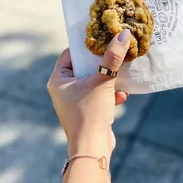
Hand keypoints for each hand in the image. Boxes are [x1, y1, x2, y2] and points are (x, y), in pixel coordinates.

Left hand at [47, 29, 130, 158]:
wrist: (93, 148)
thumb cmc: (91, 112)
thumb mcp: (102, 81)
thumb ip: (112, 58)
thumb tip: (123, 34)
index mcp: (58, 80)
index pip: (69, 54)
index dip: (85, 46)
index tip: (101, 39)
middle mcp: (63, 90)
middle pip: (83, 67)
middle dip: (101, 63)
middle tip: (115, 53)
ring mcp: (74, 101)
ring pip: (93, 82)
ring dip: (108, 80)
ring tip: (120, 76)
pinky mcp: (86, 110)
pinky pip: (98, 96)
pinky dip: (108, 94)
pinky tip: (121, 96)